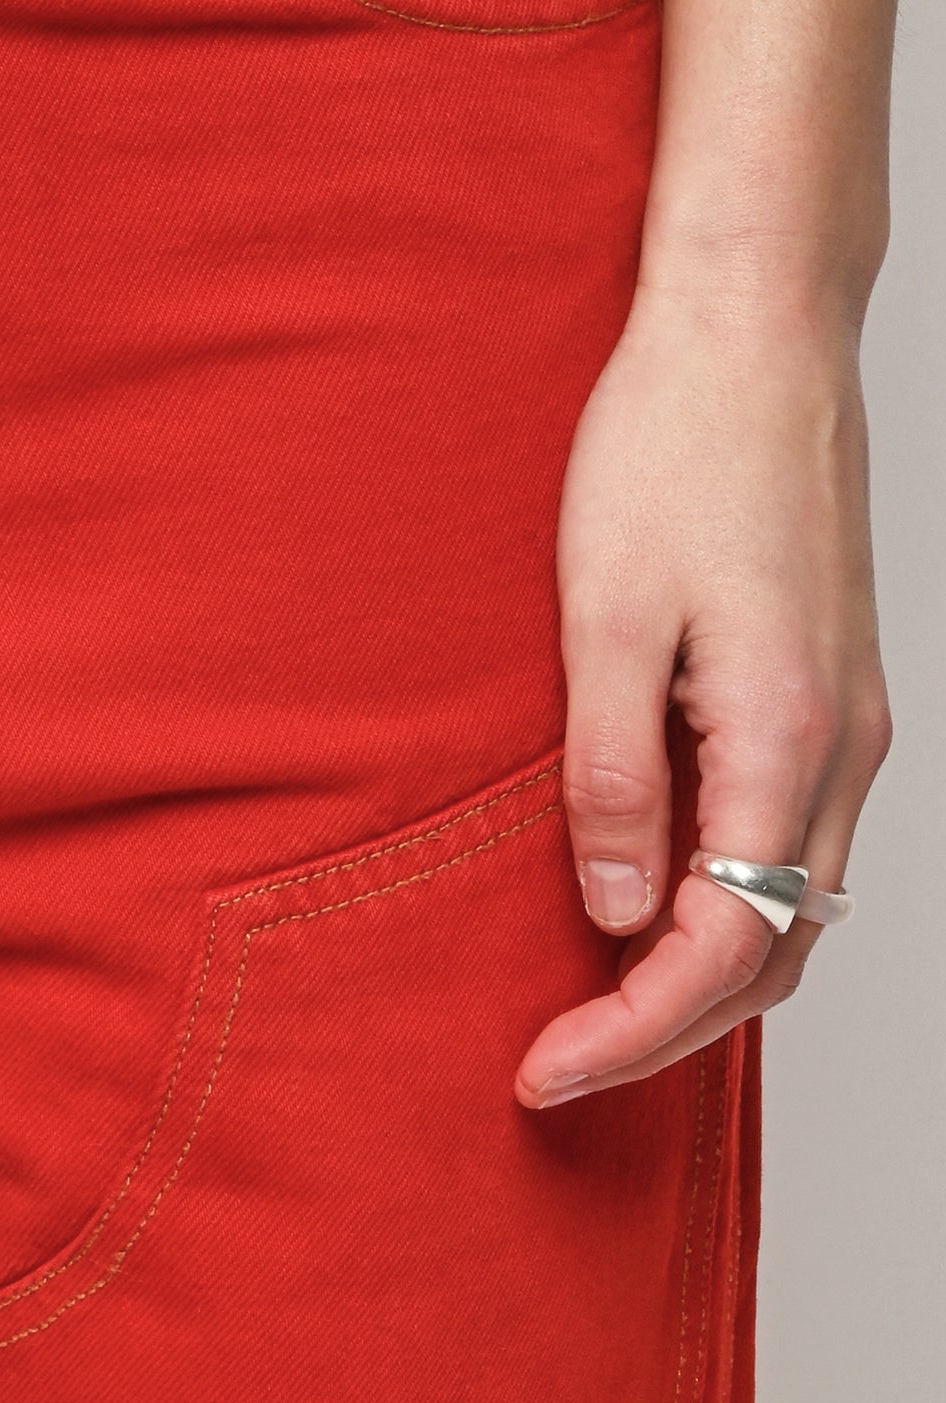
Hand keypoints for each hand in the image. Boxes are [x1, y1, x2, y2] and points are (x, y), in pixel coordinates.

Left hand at [515, 276, 890, 1107]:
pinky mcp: (838, 690)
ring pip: (799, 905)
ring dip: (708, 973)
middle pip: (778, 953)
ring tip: (596, 1003)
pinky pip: (798, 841)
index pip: (723, 951)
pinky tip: (657, 899)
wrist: (753, 331)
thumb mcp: (602, 616)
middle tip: (559, 1062)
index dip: (634, 1032)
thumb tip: (608, 910)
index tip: (546, 1070)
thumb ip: (609, 776)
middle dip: (671, 1028)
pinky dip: (737, 903)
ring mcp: (855, 721)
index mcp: (787, 739)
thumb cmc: (670, 446)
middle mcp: (846, 747)